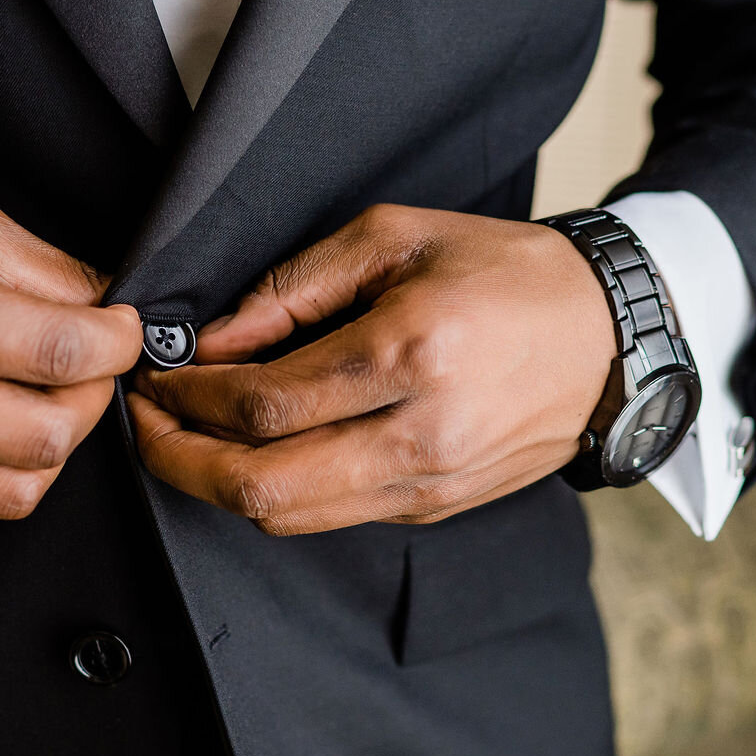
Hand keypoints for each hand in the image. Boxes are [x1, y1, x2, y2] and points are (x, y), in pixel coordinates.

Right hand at [0, 174, 143, 520]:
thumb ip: (38, 269)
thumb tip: (111, 312)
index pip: (56, 353)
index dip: (116, 344)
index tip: (125, 330)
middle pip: (45, 439)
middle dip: (91, 400)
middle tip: (87, 364)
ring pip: (12, 491)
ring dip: (47, 443)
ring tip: (34, 392)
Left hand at [128, 205, 614, 534]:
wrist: (611, 339)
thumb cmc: (505, 273)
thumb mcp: (395, 237)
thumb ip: (292, 288)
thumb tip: (213, 343)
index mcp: (411, 352)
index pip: (262, 404)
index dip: (187, 400)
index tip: (153, 377)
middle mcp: (420, 435)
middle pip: (261, 487)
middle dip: (179, 460)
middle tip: (143, 422)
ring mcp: (430, 485)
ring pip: (288, 518)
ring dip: (217, 486)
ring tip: (184, 440)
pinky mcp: (435, 509)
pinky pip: (329, 517)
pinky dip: (275, 492)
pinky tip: (252, 452)